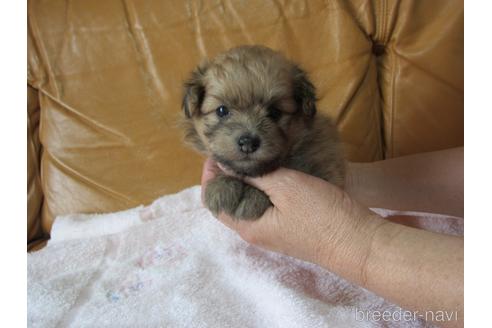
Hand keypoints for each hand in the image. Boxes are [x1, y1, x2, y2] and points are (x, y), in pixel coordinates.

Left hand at [201, 158, 383, 276]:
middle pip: (230, 200)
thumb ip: (256, 175)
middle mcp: (255, 231)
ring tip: (252, 153)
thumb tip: (228, 163)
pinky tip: (273, 167)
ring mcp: (272, 229)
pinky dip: (263, 184)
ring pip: (249, 201)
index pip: (214, 200)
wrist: (358, 241)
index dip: (211, 175)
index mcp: (248, 226)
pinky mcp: (288, 225)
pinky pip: (266, 203)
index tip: (217, 150)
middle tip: (235, 147)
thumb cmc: (321, 215)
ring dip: (247, 178)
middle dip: (228, 174)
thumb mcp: (286, 187)